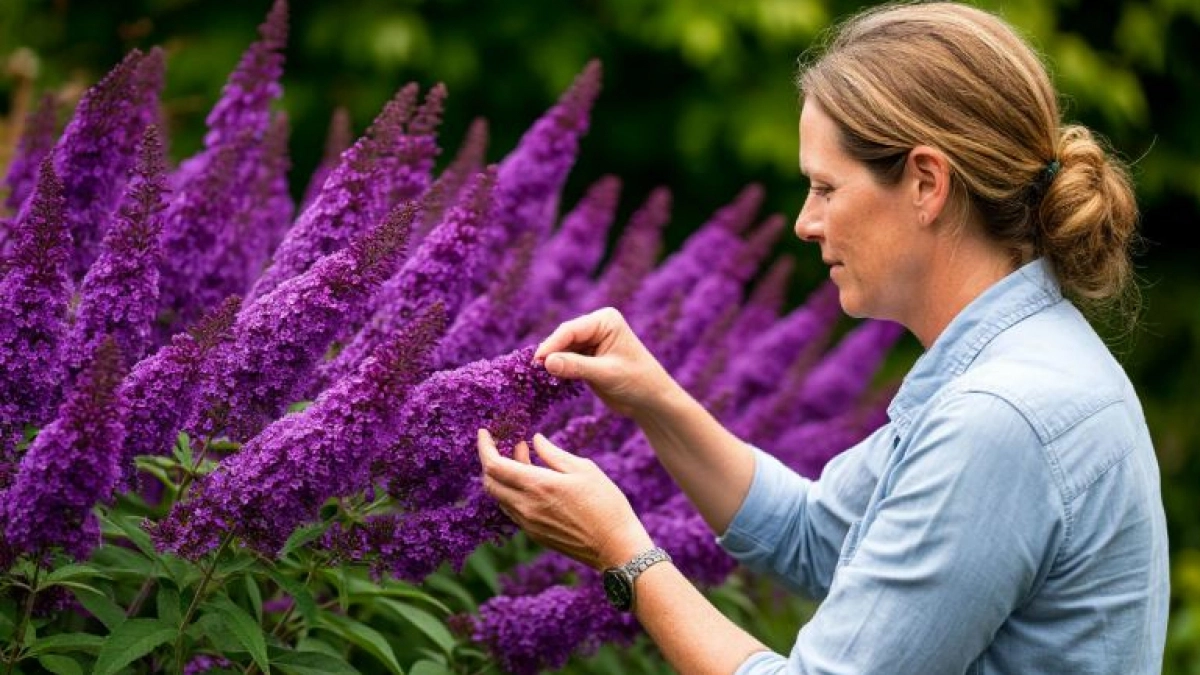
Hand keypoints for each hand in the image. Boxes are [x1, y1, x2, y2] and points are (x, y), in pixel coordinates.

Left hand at [477, 428, 652, 569]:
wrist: (616, 547)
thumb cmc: (606, 504)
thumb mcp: (584, 469)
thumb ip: (554, 454)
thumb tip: (535, 440)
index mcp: (537, 486)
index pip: (494, 465)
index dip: (484, 447)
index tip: (484, 432)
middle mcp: (526, 506)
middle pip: (489, 482)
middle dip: (490, 460)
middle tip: (505, 444)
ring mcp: (529, 523)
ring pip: (500, 497)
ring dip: (504, 476)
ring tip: (524, 458)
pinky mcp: (535, 535)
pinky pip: (513, 509)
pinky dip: (514, 492)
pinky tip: (532, 482)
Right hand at [534, 307, 677, 418]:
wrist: (651, 400)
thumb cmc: (637, 382)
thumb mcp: (606, 374)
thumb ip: (576, 366)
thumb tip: (547, 362)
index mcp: (605, 320)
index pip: (571, 330)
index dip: (552, 345)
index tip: (536, 361)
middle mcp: (597, 326)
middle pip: (564, 338)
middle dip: (550, 353)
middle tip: (532, 371)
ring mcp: (591, 342)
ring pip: (562, 350)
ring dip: (552, 363)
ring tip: (536, 376)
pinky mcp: (587, 358)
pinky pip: (566, 360)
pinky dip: (557, 369)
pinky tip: (548, 379)